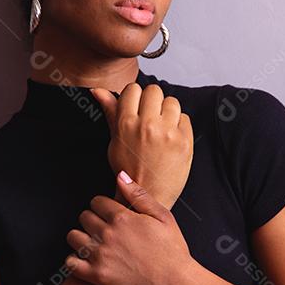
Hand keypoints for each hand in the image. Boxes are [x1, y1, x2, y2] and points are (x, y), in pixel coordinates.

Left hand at [64, 170, 192, 284]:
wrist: (175, 284)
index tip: (107, 213)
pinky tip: (85, 261)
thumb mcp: (163, 216)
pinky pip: (71, 263)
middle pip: (84, 217)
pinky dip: (74, 261)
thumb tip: (120, 176)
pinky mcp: (97, 276)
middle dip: (91, 220)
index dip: (102, 206)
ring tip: (92, 243)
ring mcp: (100, 255)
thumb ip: (139, 195)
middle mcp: (108, 234)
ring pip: (73, 237)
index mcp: (122, 217)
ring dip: (80, 238)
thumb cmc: (172, 250)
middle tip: (102, 228)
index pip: (96, 202)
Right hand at [90, 82, 192, 210]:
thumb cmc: (129, 169)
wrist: (147, 195)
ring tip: (161, 128)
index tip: (136, 108)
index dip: (135, 97)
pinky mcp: (184, 141)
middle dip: (152, 101)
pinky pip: (184, 118)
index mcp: (126, 123)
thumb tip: (99, 90)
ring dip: (167, 111)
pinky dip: (179, 125)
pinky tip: (171, 138)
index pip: (133, 88)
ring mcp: (168, 133)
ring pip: (171, 101)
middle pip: (154, 91)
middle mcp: (147, 125)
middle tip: (150, 117)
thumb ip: (110, 112)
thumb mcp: (115, 140)